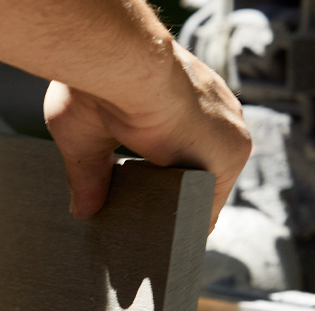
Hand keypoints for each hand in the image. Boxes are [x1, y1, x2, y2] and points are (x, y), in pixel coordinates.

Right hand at [44, 45, 250, 230]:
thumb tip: (80, 212)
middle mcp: (212, 109)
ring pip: (205, 187)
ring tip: (151, 238)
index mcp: (180, 95)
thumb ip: (88, 174)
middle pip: (196, 169)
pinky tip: (165, 237)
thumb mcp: (83, 134)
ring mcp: (227, 129)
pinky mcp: (233, 150)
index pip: (181, 144)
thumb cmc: (97, 82)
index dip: (161, 172)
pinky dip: (190, 222)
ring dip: (181, 211)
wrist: (123, 67)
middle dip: (172, 196)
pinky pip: (214, 200)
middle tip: (141, 225)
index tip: (140, 197)